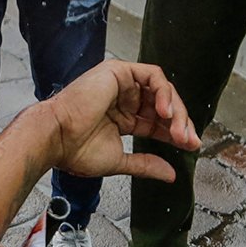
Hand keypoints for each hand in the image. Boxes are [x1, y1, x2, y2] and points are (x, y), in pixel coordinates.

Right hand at [40, 60, 200, 181]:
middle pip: (163, 105)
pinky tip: (166, 112)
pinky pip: (152, 75)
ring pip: (162, 89)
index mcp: (123, 118)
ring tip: (179, 131)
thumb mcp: (120, 161)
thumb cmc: (74, 150)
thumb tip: (170, 175)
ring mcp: (121, 84)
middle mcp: (123, 98)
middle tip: (188, 141)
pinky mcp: (118, 72)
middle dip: (181, 123)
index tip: (190, 146)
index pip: (157, 122)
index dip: (176, 133)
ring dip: (176, 110)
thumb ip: (146, 165)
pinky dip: (164, 92)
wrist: (55, 139)